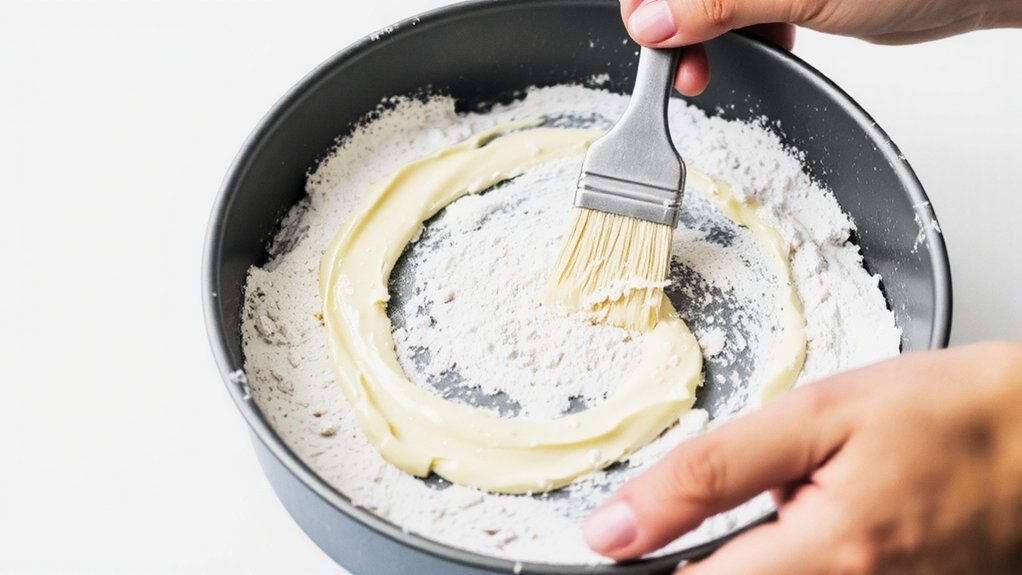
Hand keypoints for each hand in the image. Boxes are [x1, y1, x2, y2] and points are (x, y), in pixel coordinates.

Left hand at [583, 342, 1021, 573]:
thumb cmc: (943, 414)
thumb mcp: (810, 418)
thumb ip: (703, 475)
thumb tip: (614, 529)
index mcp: (827, 557)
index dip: (654, 563)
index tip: (637, 542)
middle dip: (722, 559)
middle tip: (766, 505)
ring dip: (767, 563)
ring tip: (806, 512)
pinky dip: (806, 562)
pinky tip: (838, 530)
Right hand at [621, 0, 1021, 94]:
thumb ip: (720, 0)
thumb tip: (653, 21)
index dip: (649, 1)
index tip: (650, 35)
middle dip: (673, 26)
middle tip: (682, 67)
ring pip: (705, 2)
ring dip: (703, 38)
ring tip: (712, 69)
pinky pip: (738, 11)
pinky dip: (741, 37)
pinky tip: (764, 48)